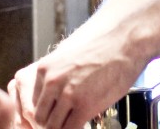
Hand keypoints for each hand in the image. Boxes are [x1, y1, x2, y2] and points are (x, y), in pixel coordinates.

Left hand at [11, 39, 145, 128]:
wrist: (125, 39)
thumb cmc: (103, 45)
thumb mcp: (70, 54)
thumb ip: (58, 73)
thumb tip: (55, 92)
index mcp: (45, 69)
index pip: (34, 103)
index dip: (47, 112)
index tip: (57, 115)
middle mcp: (51, 82)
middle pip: (41, 118)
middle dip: (52, 123)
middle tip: (65, 121)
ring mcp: (67, 94)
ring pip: (53, 127)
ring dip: (64, 127)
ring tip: (75, 122)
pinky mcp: (84, 105)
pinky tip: (84, 124)